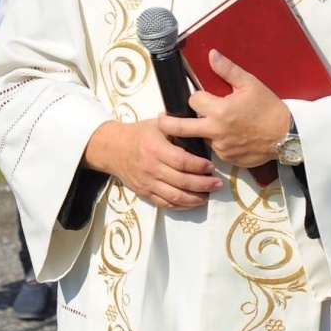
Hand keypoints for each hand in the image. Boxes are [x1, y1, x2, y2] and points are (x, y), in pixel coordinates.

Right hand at [83, 119, 222, 209]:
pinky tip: (193, 202)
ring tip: (209, 195)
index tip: (211, 166)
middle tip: (218, 184)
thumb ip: (176, 126)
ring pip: (176, 197)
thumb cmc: (138, 134)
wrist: (112, 149)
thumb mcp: (157, 125)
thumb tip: (200, 124)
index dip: (199, 166)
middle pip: (182, 181)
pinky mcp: (145, 193)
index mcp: (155, 149)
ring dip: (196, 198)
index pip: (182, 161)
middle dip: (204, 184)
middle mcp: (151, 168)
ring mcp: (147, 183)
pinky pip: (166, 204)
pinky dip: (182, 206)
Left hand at [161, 51, 290, 169]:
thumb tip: (211, 54)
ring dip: (202, 132)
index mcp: (220, 110)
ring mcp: (221, 148)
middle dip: (167, 123)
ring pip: (201, 139)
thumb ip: (227, 70)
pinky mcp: (227, 160)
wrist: (286, 135)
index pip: (193, 100)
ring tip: (216, 126)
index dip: (196, 97)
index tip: (202, 97)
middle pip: (181, 128)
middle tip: (159, 120)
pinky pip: (215, 150)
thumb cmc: (268, 107)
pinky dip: (217, 143)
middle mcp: (216, 131)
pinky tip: (229, 137)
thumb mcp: (250, 84)